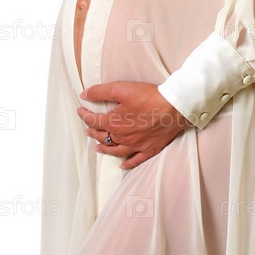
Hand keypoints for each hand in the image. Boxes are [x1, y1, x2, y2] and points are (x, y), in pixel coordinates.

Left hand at [77, 82, 191, 169]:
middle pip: (102, 136)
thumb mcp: (121, 89)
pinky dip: (127, 163)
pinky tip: (122, 165)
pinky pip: (135, 160)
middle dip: (93, 131)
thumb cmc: (149, 97)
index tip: (80, 110)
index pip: (93, 120)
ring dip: (104, 149)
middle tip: (88, 128)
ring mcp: (136, 145)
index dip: (84, 115)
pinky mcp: (149, 149)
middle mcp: (122, 137)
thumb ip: (100, 92)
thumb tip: (84, 95)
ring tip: (98, 148)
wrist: (174, 107)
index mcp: (113, 123)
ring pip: (115, 150)